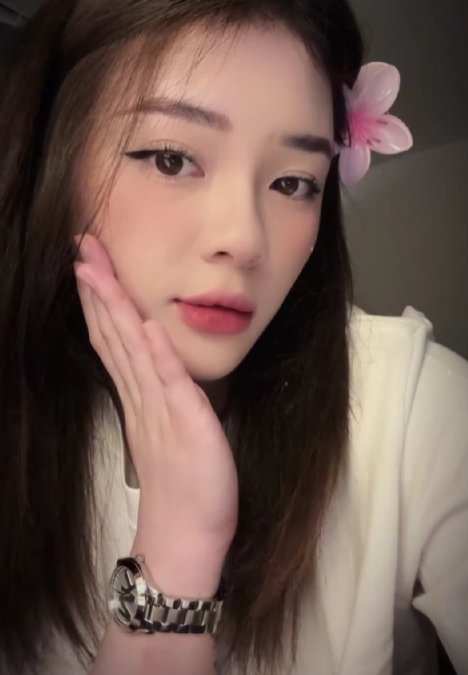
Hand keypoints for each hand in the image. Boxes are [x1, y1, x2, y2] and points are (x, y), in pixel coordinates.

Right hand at [73, 233, 238, 559]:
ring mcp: (160, 407)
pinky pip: (167, 380)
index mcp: (138, 394)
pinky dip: (155, 351)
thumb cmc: (181, 483)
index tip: (88, 264)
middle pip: (113, 332)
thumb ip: (157, 392)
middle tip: (81, 249)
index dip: (100, 298)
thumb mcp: (165, 428)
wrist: (186, 535)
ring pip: (130, 348)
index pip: (113, 337)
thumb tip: (152, 360)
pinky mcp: (185, 421)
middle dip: (98, 288)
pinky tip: (142, 323)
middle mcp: (142, 395)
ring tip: (95, 270)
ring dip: (114, 307)